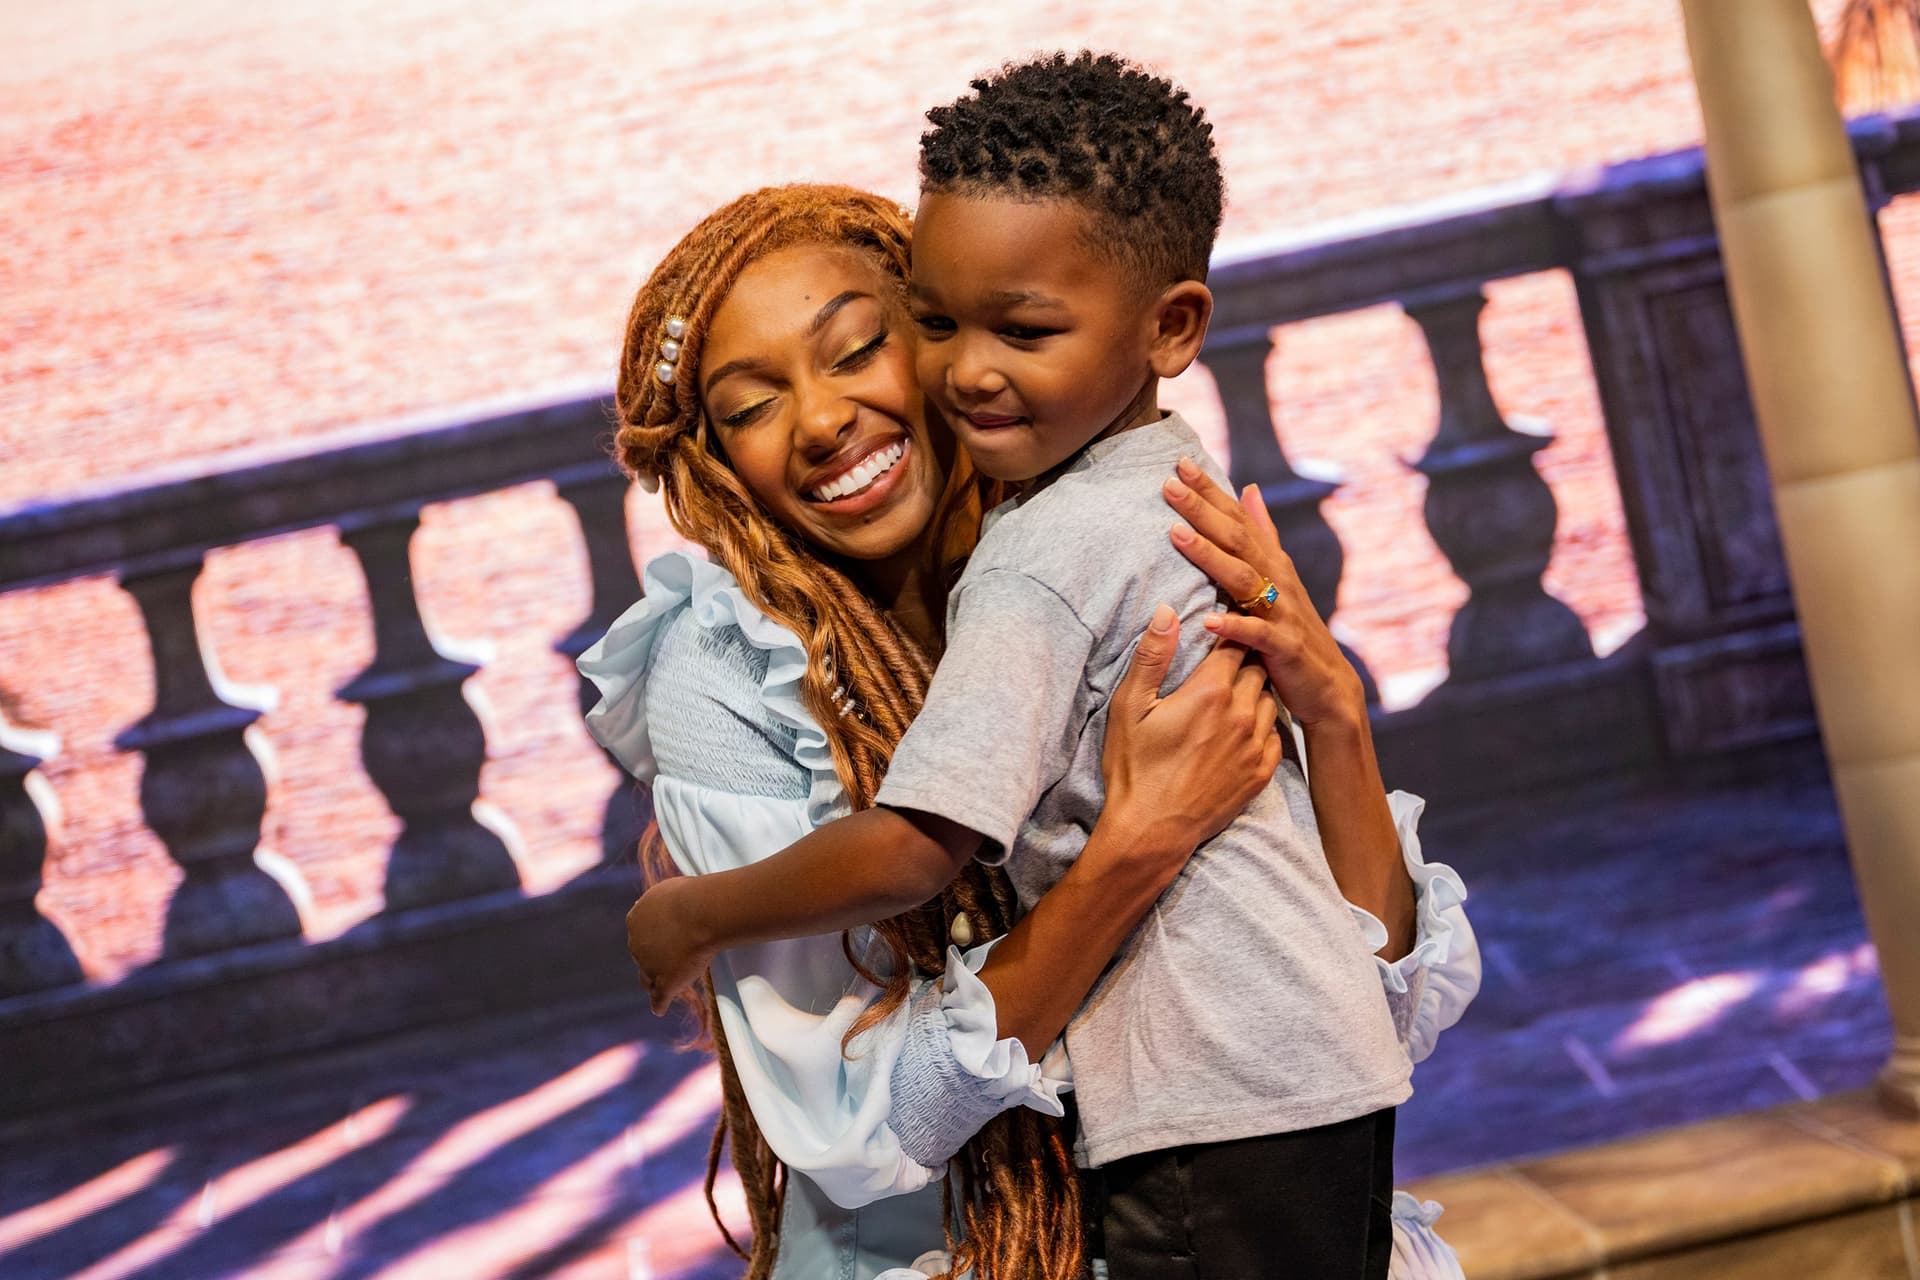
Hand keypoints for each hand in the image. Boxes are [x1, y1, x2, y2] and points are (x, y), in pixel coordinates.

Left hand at [625, 877, 713, 1014]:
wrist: (700, 912)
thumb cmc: (691, 896)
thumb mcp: (670, 890)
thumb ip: (664, 902)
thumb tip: (668, 901)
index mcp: (635, 919)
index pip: (639, 933)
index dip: (652, 938)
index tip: (665, 940)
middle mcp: (636, 944)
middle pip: (642, 957)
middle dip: (654, 959)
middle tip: (673, 960)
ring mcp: (650, 966)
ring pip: (648, 980)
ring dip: (654, 983)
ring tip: (663, 989)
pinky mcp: (665, 983)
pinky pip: (658, 999)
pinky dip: (659, 1004)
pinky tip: (659, 1009)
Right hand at [1099, 603, 1282, 879]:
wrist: (1152, 830)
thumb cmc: (1134, 767)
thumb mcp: (1129, 707)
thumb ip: (1152, 655)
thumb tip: (1167, 610)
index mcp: (1209, 691)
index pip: (1234, 643)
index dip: (1228, 632)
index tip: (1221, 628)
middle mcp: (1240, 713)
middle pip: (1257, 667)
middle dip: (1243, 658)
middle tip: (1226, 659)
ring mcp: (1255, 745)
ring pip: (1269, 699)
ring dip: (1255, 691)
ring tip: (1233, 693)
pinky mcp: (1262, 772)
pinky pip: (1274, 734)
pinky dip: (1261, 725)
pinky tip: (1241, 728)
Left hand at [1164, 459, 1366, 729]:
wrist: (1327, 685)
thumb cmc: (1293, 628)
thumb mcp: (1280, 576)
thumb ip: (1263, 533)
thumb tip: (1248, 488)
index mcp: (1272, 562)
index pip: (1237, 518)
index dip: (1210, 491)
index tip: (1179, 462)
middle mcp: (1278, 580)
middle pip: (1236, 538)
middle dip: (1202, 510)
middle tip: (1168, 484)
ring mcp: (1283, 613)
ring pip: (1243, 578)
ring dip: (1209, 556)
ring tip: (1176, 536)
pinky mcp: (1285, 648)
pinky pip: (1257, 635)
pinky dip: (1234, 626)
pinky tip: (1207, 620)